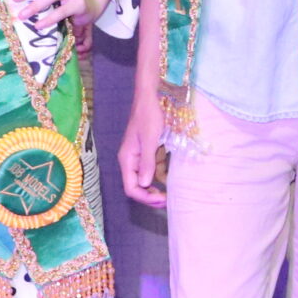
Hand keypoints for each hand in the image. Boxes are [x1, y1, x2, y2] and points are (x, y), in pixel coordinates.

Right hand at [118, 85, 168, 206]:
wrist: (150, 98)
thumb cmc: (149, 116)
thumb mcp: (150, 139)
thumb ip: (147, 162)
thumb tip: (145, 184)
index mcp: (127, 159)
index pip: (131, 187)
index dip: (145, 197)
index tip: (162, 199)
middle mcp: (130, 161)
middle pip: (137, 186)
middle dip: (150, 195)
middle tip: (167, 199)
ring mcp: (139, 157)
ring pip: (146, 179)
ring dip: (156, 188)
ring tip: (170, 193)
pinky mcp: (148, 152)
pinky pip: (153, 169)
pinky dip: (161, 176)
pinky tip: (171, 179)